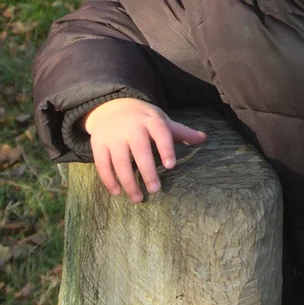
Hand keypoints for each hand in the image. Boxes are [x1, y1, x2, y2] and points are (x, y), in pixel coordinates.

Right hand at [84, 98, 206, 202]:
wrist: (110, 106)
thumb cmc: (143, 118)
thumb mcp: (161, 120)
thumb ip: (181, 132)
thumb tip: (204, 138)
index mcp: (150, 120)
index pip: (160, 132)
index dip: (166, 148)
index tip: (171, 166)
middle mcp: (131, 127)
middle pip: (139, 150)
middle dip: (147, 171)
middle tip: (155, 189)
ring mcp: (113, 136)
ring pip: (120, 160)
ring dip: (128, 181)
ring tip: (138, 198)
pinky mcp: (98, 144)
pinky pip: (102, 164)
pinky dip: (109, 179)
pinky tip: (117, 192)